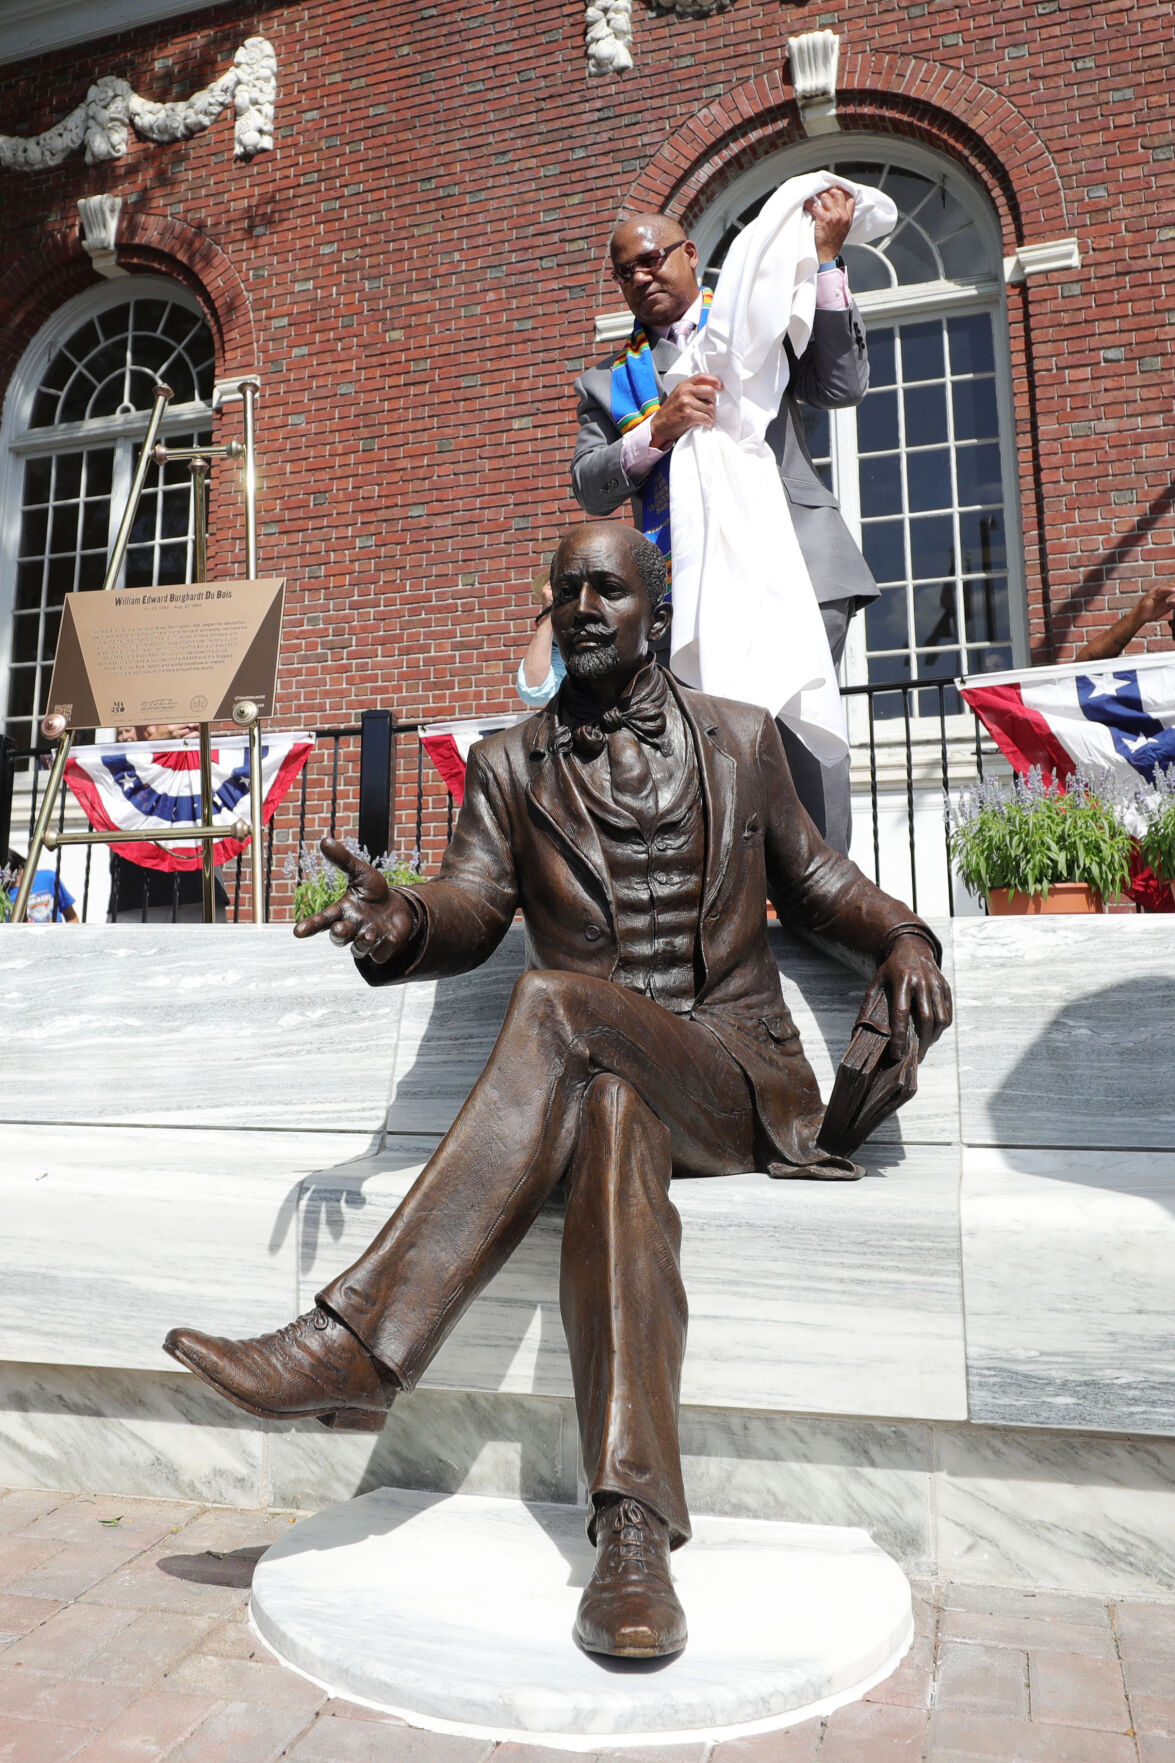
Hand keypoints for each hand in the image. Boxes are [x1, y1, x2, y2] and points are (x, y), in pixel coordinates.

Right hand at [293, 837, 416, 962]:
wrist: (399, 907)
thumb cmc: (374, 892)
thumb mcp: (360, 872)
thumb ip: (343, 860)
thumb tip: (324, 840)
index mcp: (342, 911)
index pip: (322, 920)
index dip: (310, 926)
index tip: (298, 932)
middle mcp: (352, 928)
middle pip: (338, 938)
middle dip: (337, 934)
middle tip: (339, 928)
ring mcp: (366, 940)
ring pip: (358, 949)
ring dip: (362, 942)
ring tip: (369, 933)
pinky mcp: (383, 948)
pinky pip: (380, 954)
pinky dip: (383, 947)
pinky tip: (389, 936)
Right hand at [649, 374, 721, 448]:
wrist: (659, 426)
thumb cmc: (670, 412)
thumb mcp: (678, 395)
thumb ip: (691, 390)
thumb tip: (710, 390)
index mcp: (683, 385)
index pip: (702, 377)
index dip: (714, 381)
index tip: (720, 387)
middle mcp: (685, 392)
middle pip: (710, 392)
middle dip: (712, 402)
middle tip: (709, 409)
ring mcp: (686, 403)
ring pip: (710, 408)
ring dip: (710, 416)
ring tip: (705, 419)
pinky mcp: (688, 414)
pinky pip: (706, 418)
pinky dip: (707, 423)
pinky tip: (704, 424)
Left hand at [805, 187, 855, 260]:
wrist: (829, 255)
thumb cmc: (833, 243)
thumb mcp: (844, 229)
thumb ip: (843, 217)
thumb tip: (837, 206)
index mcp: (848, 217)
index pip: (850, 198)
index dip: (842, 192)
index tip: (835, 190)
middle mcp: (842, 215)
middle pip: (838, 194)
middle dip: (828, 191)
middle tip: (821, 192)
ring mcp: (834, 216)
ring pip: (826, 197)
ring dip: (818, 197)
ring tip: (813, 198)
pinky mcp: (824, 219)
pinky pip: (815, 206)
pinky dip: (809, 204)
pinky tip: (806, 204)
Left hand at [864, 935, 952, 1060]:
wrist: (913, 948)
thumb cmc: (891, 970)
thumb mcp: (877, 982)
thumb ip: (868, 1004)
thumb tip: (859, 1031)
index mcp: (902, 980)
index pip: (901, 1013)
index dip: (900, 1036)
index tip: (897, 1054)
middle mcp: (922, 982)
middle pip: (925, 1019)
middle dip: (921, 1042)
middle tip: (915, 1058)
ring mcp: (937, 985)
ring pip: (940, 1018)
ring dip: (932, 1038)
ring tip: (923, 1048)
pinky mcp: (946, 989)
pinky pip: (947, 1014)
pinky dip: (940, 1028)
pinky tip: (930, 1035)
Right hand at [1138, 583, 1174, 628]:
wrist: (1140, 617)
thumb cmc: (1150, 612)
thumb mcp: (1165, 608)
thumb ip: (1172, 604)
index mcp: (1163, 592)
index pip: (1174, 587)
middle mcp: (1160, 589)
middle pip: (1172, 585)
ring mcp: (1155, 591)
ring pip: (1169, 586)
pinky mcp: (1151, 594)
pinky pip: (1161, 591)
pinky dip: (1168, 590)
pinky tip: (1174, 590)